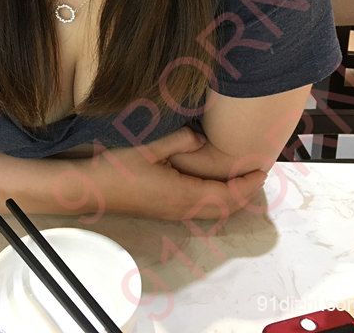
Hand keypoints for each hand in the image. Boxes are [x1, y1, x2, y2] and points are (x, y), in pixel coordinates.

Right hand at [85, 126, 267, 221]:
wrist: (91, 190)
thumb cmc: (118, 169)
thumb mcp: (151, 148)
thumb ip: (181, 142)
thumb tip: (204, 140)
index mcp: (185, 195)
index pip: (228, 195)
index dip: (248, 183)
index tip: (263, 167)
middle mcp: (184, 209)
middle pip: (226, 207)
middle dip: (246, 192)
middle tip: (259, 171)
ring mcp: (174, 213)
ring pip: (214, 211)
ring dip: (232, 196)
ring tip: (242, 177)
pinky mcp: (166, 210)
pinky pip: (202, 209)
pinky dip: (218, 198)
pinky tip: (214, 184)